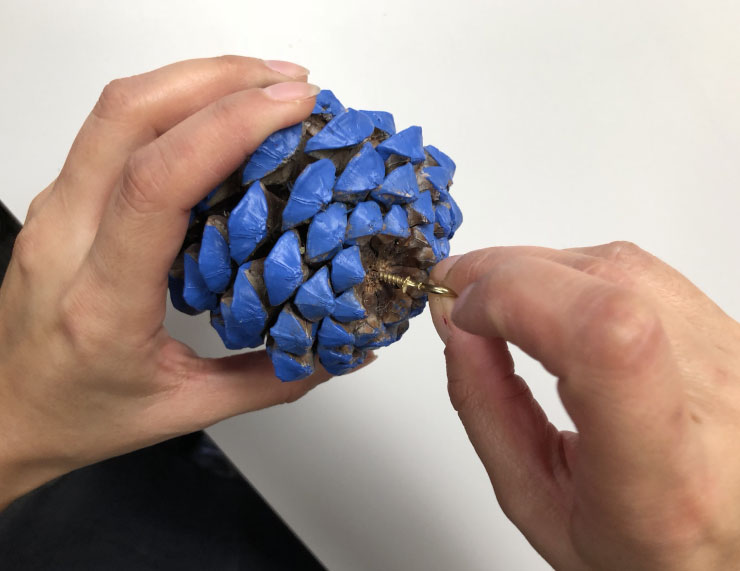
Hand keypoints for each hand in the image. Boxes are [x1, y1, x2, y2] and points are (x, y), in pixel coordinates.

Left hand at [0, 56, 331, 508]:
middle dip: (219, 79)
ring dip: (196, 80)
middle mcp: (65, 239)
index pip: (157, 184)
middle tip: (290, 85)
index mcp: (102, 300)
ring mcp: (56, 211)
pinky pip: (113, 128)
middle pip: (128, 115)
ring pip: (116, 109)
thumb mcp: (183, 410)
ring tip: (265, 86)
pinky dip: (175, 102)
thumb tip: (342, 352)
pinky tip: (217, 113)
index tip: (291, 109)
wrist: (1, 415)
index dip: (228, 128)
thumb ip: (272, 381)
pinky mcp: (62, 200)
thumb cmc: (75, 415)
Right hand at [429, 242, 739, 569]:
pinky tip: (554, 302)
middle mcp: (716, 403)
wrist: (730, 539)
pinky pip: (640, 269)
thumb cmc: (646, 545)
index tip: (466, 314)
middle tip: (459, 293)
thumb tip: (457, 326)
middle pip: (604, 285)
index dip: (516, 298)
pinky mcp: (728, 327)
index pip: (605, 338)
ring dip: (536, 268)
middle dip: (504, 273)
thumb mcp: (539, 503)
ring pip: (617, 262)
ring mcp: (730, 354)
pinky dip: (575, 272)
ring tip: (502, 303)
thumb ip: (488, 413)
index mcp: (661, 475)